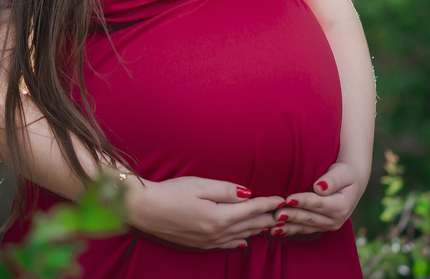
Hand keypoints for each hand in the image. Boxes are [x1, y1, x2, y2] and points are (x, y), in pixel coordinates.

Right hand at [124, 175, 283, 249]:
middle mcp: (217, 232)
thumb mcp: (199, 185)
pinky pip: (226, 245)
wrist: (145, 210)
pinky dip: (239, 240)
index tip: (282, 198)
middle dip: (267, 218)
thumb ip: (226, 190)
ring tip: (271, 225)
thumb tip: (248, 194)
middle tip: (284, 213)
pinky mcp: (199, 244)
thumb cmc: (170, 192)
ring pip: (240, 236)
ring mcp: (208, 241)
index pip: (251, 209)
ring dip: (256, 230)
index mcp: (219, 216)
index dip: (268, 203)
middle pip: (249, 225)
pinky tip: (244, 240)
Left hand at [269, 162, 363, 236]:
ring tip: (272, 226)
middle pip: (310, 217)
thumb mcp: (343, 172)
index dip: (304, 201)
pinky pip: (303, 230)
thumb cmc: (344, 173)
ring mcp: (327, 226)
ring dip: (288, 226)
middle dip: (292, 216)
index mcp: (342, 206)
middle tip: (276, 214)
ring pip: (304, 227)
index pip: (319, 204)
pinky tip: (276, 230)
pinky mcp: (319, 228)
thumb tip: (319, 187)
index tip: (289, 199)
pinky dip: (289, 230)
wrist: (350, 184)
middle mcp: (336, 220)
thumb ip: (332, 180)